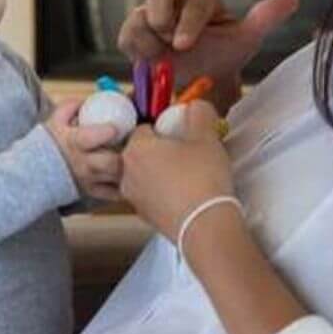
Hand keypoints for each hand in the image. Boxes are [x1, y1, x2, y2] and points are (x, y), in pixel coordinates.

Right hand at [45, 98, 121, 201]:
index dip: (107, 131)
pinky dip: (124, 186)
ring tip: (131, 158)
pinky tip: (126, 175)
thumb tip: (92, 97)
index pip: (91, 138)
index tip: (115, 126)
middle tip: (131, 145)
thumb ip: (73, 106)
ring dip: (127, 168)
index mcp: (73, 142)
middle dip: (124, 154)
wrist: (36, 171)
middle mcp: (82, 163)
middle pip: (111, 162)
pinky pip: (114, 192)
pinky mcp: (92, 191)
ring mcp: (88, 179)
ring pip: (116, 178)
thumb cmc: (50, 143)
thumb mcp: (56, 119)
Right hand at [117, 0, 299, 104]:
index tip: (185, 44)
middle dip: (161, 15)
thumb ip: (264, 19)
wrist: (197, 82)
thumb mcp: (245, 40)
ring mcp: (150, 12)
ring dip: (148, 39)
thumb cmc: (222, 57)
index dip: (189, 18)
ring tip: (163, 58)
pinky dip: (136, 51)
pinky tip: (151, 62)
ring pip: (138, 14)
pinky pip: (127, 35)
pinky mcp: (133, 31)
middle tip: (170, 43)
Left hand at [119, 101, 234, 239]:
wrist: (206, 226)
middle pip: (142, 151)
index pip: (143, 127)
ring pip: (146, 174)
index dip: (163, 127)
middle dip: (161, 149)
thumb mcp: (206, 135)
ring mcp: (134, 198)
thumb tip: (195, 107)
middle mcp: (127, 173)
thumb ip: (199, 112)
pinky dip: (165, 191)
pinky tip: (186, 193)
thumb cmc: (203, 177)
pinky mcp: (145, 216)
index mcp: (135, 149)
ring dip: (162, 171)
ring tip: (189, 173)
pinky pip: (152, 195)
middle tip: (187, 151)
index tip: (181, 132)